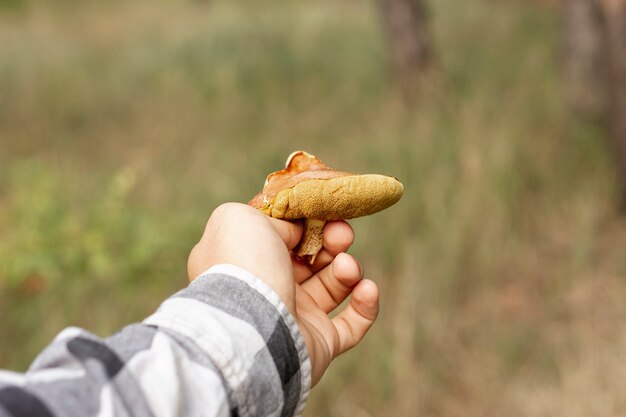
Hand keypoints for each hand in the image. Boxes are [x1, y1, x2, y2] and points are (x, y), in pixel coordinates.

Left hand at [187, 203, 378, 385]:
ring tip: (347, 267)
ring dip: (350, 270)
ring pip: (335, 286)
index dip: (310, 222)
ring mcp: (296, 316)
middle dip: (335, 242)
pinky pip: (352, 325)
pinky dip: (366, 305)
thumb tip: (299, 230)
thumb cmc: (243, 266)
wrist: (250, 325)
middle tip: (341, 235)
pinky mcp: (319, 343)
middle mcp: (272, 286)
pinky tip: (367, 289)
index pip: (288, 235)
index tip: (324, 212)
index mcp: (252, 258)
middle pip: (315, 257)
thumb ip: (273, 217)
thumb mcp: (240, 218)